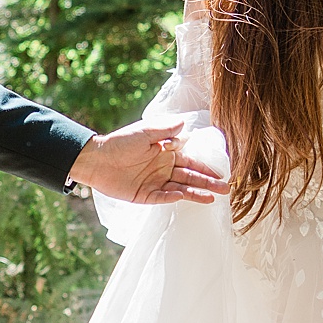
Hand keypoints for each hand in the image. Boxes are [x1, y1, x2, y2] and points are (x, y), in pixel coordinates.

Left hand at [67, 117, 228, 205]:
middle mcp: (163, 169)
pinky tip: (184, 196)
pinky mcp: (144, 195)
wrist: (96, 159)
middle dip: (208, 182)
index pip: (191, 161)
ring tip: (213, 198)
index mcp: (166, 153)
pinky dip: (172, 197)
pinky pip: (161, 197)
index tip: (222, 172)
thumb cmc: (119, 142)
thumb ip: (164, 130)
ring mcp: (155, 182)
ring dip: (196, 193)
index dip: (206, 167)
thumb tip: (184, 124)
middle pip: (190, 177)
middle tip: (226, 189)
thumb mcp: (144, 132)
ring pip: (180, 188)